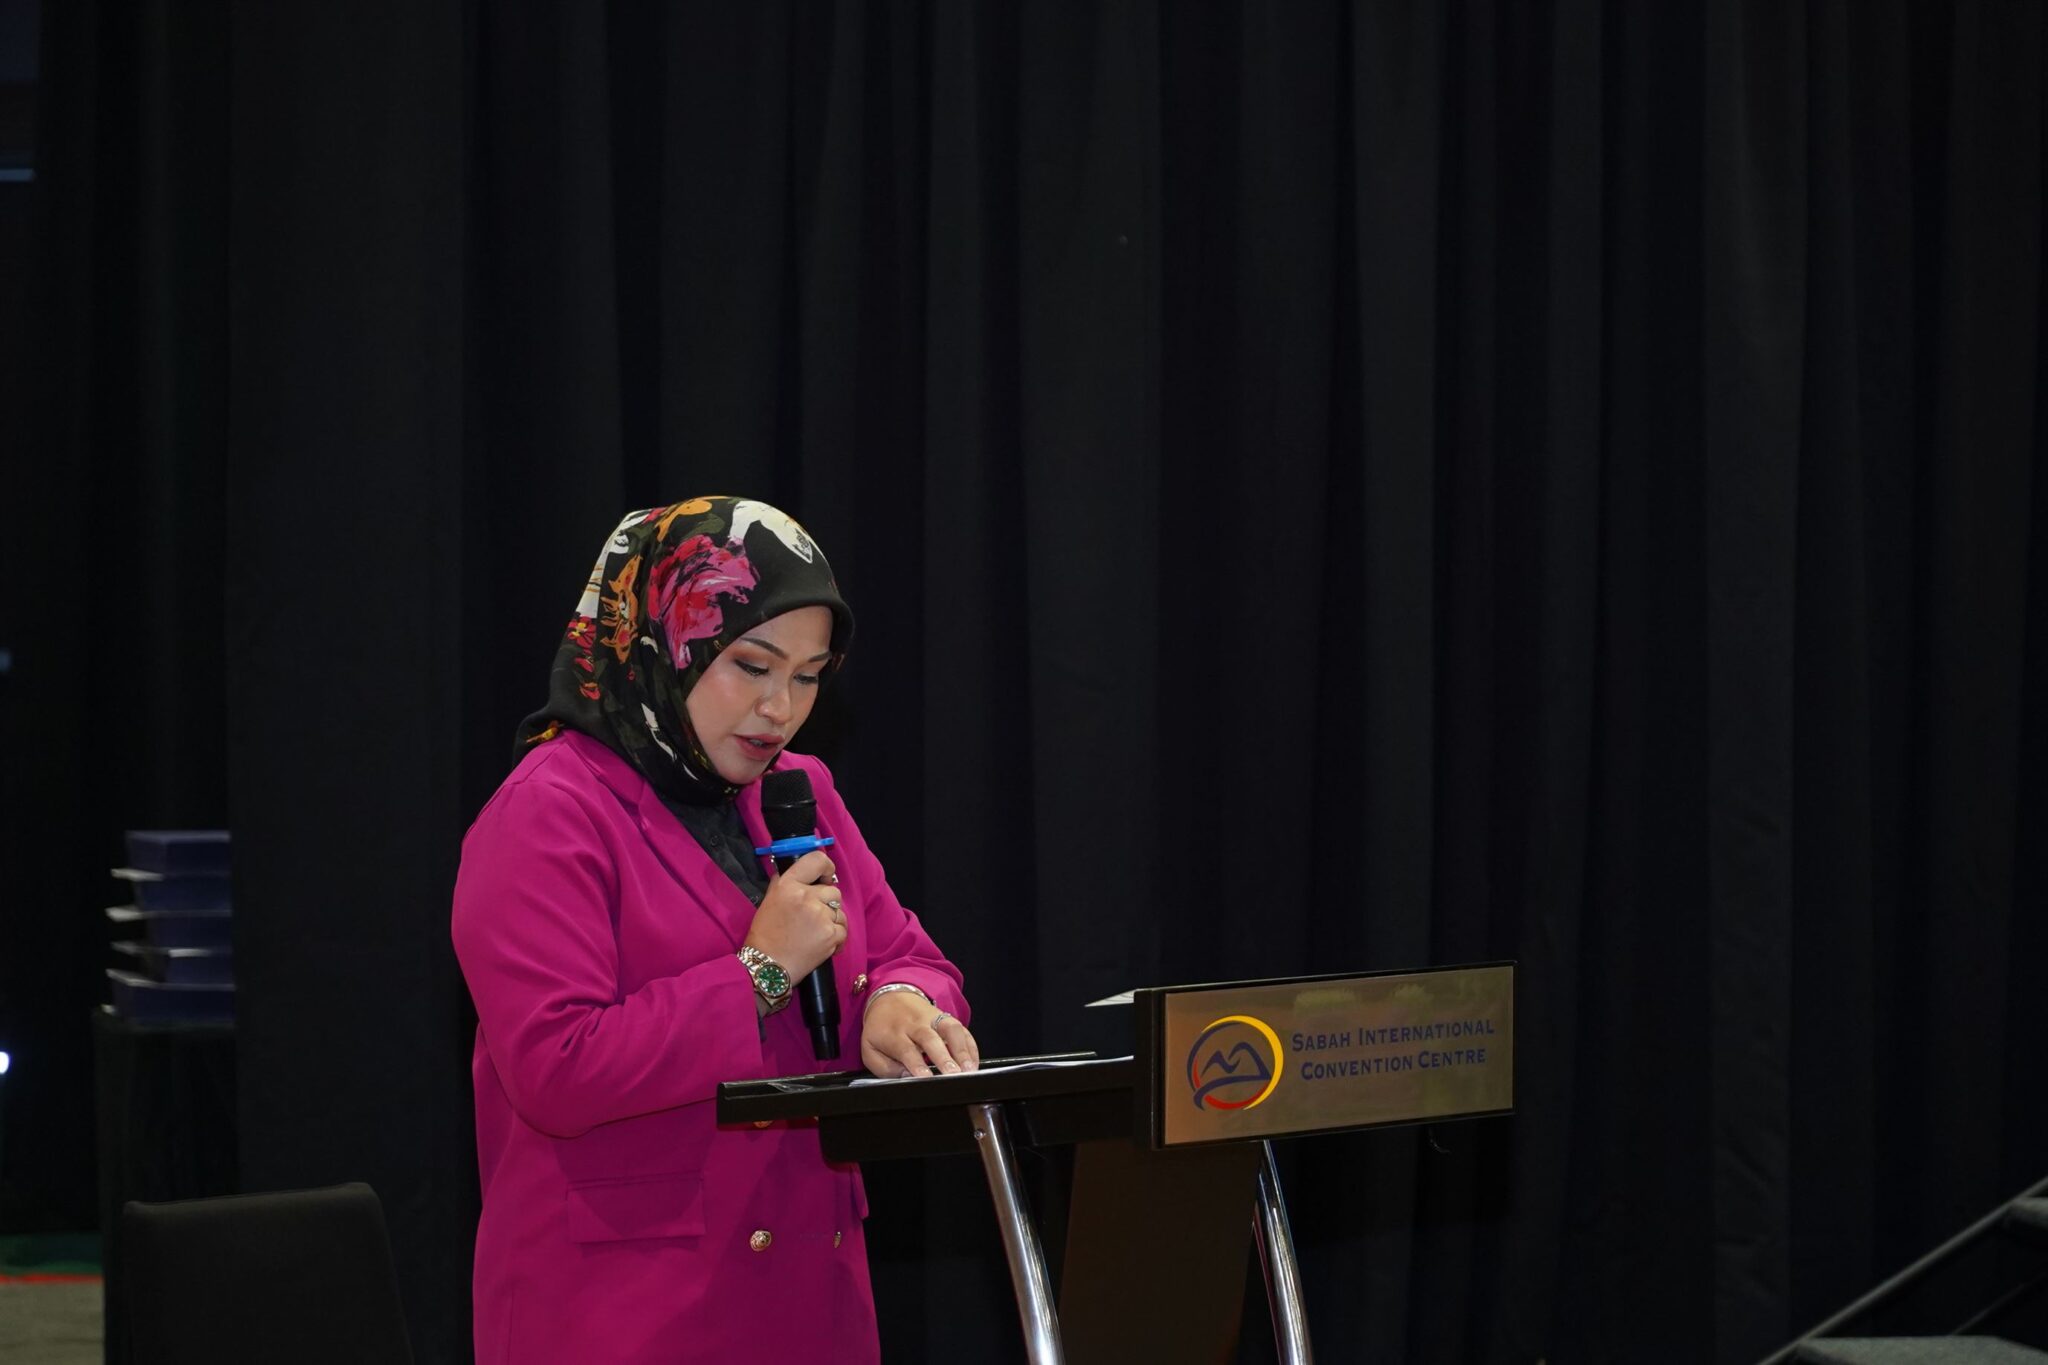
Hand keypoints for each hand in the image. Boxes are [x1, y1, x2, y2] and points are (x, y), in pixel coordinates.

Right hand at [742, 850, 844, 979]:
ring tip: (814, 934)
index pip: (816, 860)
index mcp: (788, 885)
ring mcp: (820, 916)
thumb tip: (800, 872)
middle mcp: (806, 897)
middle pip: (833, 891)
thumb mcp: (769, 901)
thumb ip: (784, 883)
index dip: (826, 867)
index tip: (826, 875)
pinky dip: (836, 938)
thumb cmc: (766, 935)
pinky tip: (821, 944)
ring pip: (839, 912)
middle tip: (812, 917)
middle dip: (826, 903)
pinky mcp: (830, 934)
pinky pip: (843, 930)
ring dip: (831, 922)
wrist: (768, 966)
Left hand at [860, 991, 980, 1077]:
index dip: (916, 1064)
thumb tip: (906, 1077)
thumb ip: (885, 1068)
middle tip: (953, 1075)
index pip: (906, 1049)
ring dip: (962, 1049)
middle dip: (943, 1057)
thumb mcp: (870, 1050)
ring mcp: (933, 1018)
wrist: (890, 998)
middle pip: (930, 1038)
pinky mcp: (946, 1018)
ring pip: (950, 1029)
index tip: (926, 1078)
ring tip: (969, 1070)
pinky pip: (962, 1029)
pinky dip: (970, 1046)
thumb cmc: (881, 1030)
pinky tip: (973, 1062)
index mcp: (893, 1033)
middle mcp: (915, 1024)